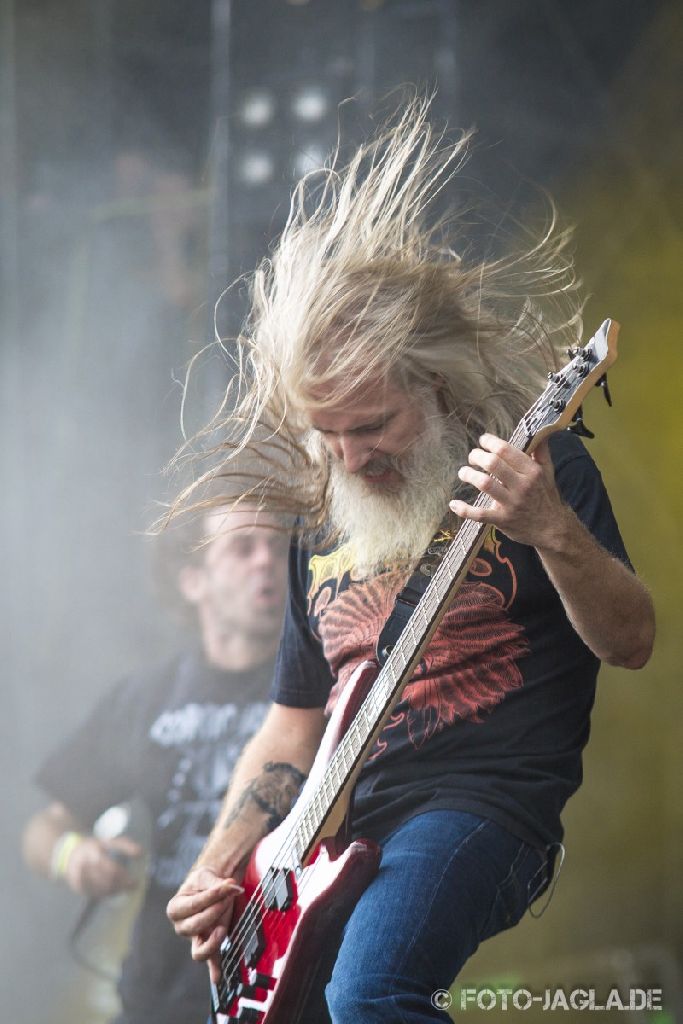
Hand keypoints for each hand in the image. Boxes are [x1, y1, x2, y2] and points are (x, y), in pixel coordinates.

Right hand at [64, 835, 141, 898]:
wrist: (69, 853)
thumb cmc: (95, 846)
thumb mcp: (108, 841)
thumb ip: (125, 845)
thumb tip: (142, 853)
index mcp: (93, 851)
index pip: (111, 868)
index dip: (124, 876)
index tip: (136, 881)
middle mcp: (84, 865)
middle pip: (107, 881)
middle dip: (122, 885)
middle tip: (133, 886)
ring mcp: (79, 878)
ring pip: (102, 890)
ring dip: (116, 891)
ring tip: (126, 888)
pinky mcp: (78, 887)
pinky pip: (95, 894)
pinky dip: (107, 894)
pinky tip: (115, 891)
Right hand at [166, 866, 243, 983]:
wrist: (210, 884)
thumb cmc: (204, 880)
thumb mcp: (207, 876)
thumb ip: (218, 883)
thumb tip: (232, 886)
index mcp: (175, 908)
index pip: (193, 906)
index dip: (212, 896)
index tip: (229, 885)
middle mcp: (182, 926)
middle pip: (195, 927)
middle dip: (214, 911)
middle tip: (228, 898)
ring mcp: (195, 939)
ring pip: (199, 950)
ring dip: (213, 941)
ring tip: (223, 928)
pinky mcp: (208, 943)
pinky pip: (210, 960)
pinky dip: (214, 970)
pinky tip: (218, 978)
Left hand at [450, 434, 568, 549]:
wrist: (553, 529)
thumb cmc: (547, 496)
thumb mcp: (548, 472)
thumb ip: (540, 450)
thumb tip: (539, 430)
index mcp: (532, 471)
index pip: (506, 450)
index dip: (489, 442)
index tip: (483, 441)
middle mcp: (522, 485)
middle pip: (492, 463)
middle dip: (477, 456)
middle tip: (472, 457)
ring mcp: (512, 503)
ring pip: (485, 484)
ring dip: (469, 475)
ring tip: (463, 473)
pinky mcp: (503, 520)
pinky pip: (480, 514)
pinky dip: (464, 510)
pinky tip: (454, 504)